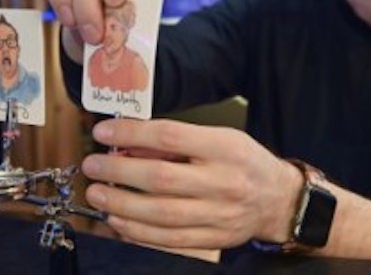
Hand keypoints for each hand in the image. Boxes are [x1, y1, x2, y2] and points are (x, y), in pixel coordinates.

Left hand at [80, 118, 302, 249]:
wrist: (277, 199)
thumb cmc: (242, 161)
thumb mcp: (218, 137)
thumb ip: (177, 141)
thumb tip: (128, 144)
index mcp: (225, 148)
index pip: (171, 137)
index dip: (132, 133)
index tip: (104, 130)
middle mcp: (223, 182)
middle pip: (161, 178)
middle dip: (118, 172)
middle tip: (93, 165)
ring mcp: (219, 215)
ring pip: (160, 214)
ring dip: (121, 205)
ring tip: (97, 194)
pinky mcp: (213, 240)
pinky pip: (168, 239)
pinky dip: (137, 232)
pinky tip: (117, 220)